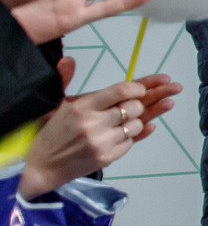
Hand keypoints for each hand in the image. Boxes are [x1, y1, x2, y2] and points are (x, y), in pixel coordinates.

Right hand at [19, 73, 180, 197]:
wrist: (42, 166)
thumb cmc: (53, 133)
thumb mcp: (59, 105)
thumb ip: (68, 81)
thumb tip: (69, 59)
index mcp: (82, 106)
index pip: (121, 90)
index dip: (142, 86)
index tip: (148, 86)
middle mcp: (93, 123)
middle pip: (135, 107)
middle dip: (140, 104)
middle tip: (136, 106)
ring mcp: (102, 142)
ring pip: (138, 125)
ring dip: (137, 122)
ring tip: (125, 123)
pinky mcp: (108, 157)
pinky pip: (132, 142)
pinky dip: (132, 137)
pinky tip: (128, 133)